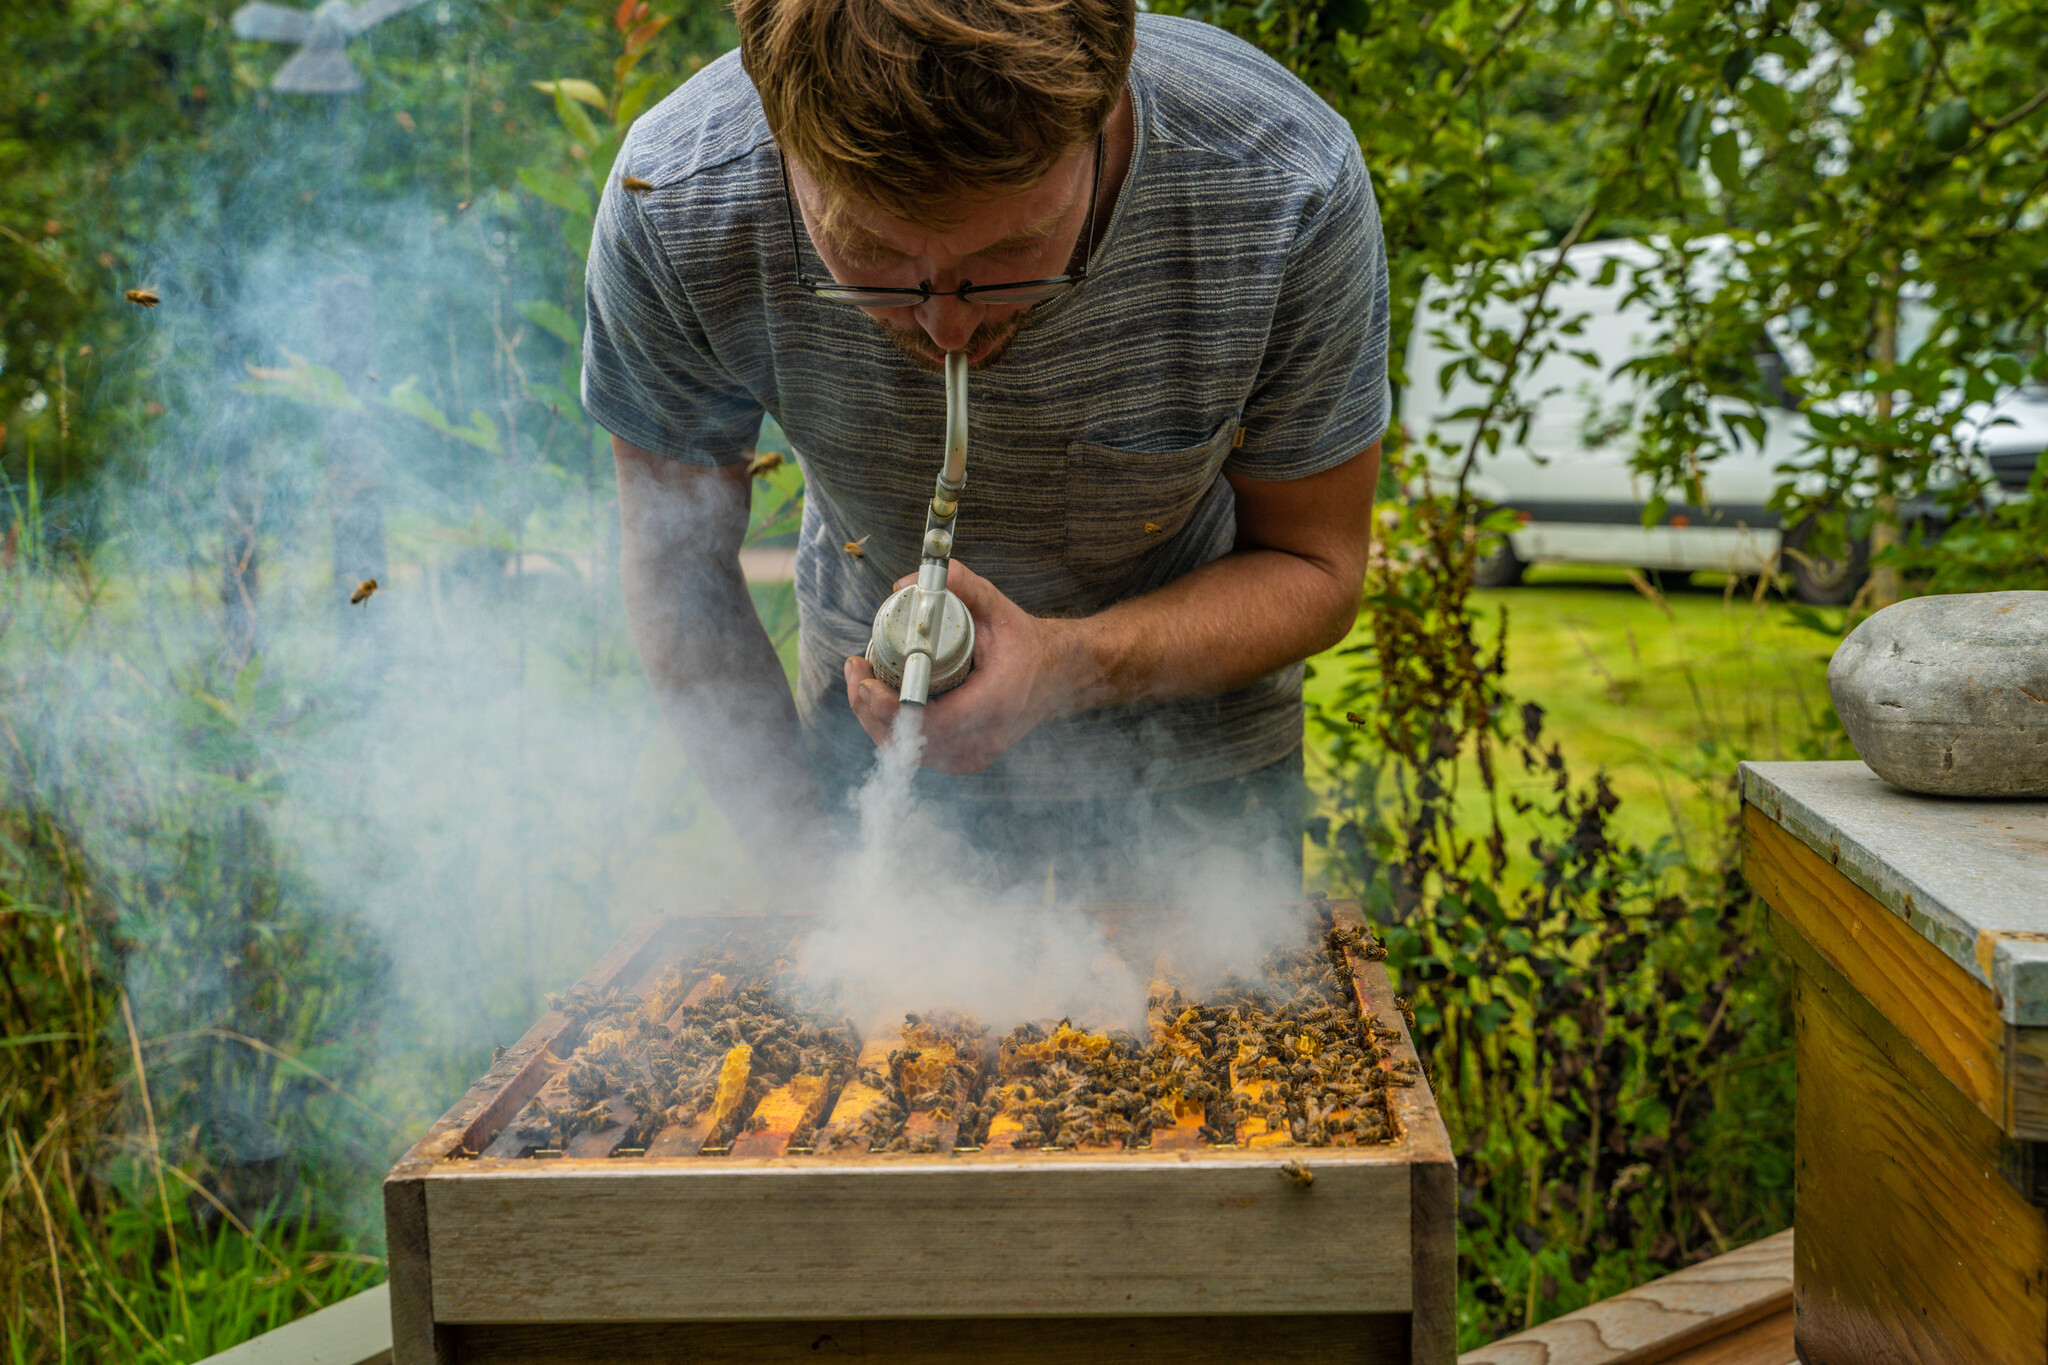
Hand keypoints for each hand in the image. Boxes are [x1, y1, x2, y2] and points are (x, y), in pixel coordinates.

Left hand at [843, 561, 1092, 774]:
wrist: (1059, 675)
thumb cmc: (1026, 643)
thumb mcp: (997, 607)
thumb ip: (960, 585)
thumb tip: (907, 582)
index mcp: (994, 704)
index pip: (931, 724)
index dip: (890, 709)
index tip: (866, 681)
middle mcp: (983, 739)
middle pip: (909, 744)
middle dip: (870, 711)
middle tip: (856, 672)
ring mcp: (973, 756)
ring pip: (908, 754)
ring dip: (876, 722)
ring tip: (862, 682)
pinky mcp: (965, 760)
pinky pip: (918, 755)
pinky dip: (893, 732)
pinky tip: (880, 703)